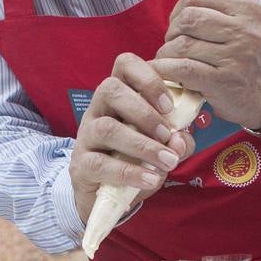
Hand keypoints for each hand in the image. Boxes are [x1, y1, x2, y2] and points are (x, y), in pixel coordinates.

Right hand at [71, 52, 194, 222]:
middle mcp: (98, 109)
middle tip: (167, 134)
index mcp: (119, 96)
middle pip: (110, 89)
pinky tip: (151, 179)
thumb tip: (180, 141)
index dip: (148, 78)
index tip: (169, 105)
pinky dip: (130, 172)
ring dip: (142, 144)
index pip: (125, 64)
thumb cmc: (136, 161)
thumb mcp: (163, 148)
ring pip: (106, 128)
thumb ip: (178, 142)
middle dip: (144, 112)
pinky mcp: (80, 164)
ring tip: (167, 161)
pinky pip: (100, 164)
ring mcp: (86, 136)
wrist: (106, 196)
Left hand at [151, 0, 260, 130]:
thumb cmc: (242, 50)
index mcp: (248, 7)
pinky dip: (166, 69)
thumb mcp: (232, 16)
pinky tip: (163, 71)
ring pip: (183, 45)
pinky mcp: (225, 81)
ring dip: (167, 53)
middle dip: (172, 32)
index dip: (178, 11)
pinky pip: (183, 69)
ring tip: (169, 58)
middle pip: (188, 20)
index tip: (179, 25)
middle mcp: (246, 30)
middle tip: (173, 43)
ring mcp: (237, 56)